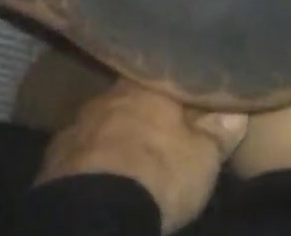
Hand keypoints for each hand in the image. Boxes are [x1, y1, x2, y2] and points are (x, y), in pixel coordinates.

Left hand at [36, 79, 247, 233]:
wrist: (95, 212)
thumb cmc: (159, 175)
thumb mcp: (205, 158)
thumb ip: (220, 131)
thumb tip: (236, 112)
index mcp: (148, 89)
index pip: (169, 79)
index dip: (183, 94)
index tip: (193, 103)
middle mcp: (108, 96)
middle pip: (133, 100)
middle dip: (146, 114)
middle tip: (163, 132)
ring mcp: (77, 124)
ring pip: (104, 123)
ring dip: (117, 134)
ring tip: (132, 155)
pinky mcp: (54, 156)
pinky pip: (81, 150)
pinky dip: (93, 158)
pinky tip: (103, 174)